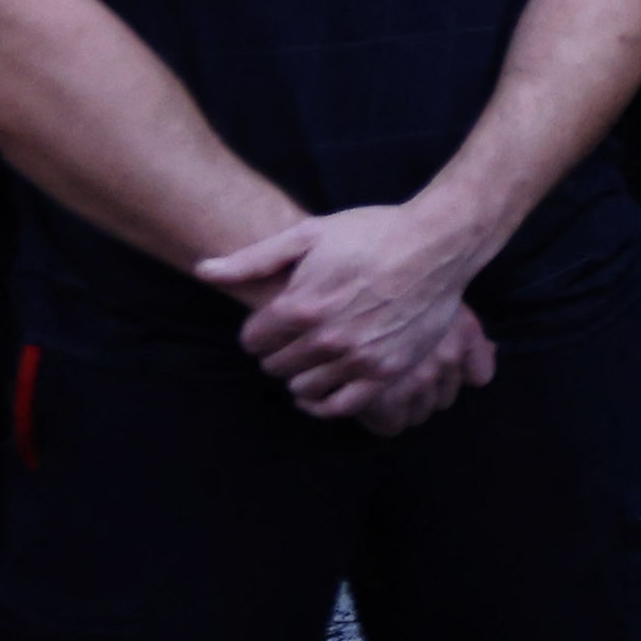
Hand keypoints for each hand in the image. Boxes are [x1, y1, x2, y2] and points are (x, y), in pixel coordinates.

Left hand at [198, 200, 490, 424]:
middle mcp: (326, 338)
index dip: (259, 330)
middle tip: (295, 338)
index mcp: (301, 305)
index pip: (252, 340)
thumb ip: (253, 259)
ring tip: (313, 358)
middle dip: (278, 352)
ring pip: (303, 388)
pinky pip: (341, 407)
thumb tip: (202, 270)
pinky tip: (322, 391)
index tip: (274, 322)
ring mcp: (358, 357)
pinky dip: (324, 405)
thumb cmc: (374, 232)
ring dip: (300, 376)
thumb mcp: (310, 234)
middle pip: (275, 366)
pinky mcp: (387, 371)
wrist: (438, 242)